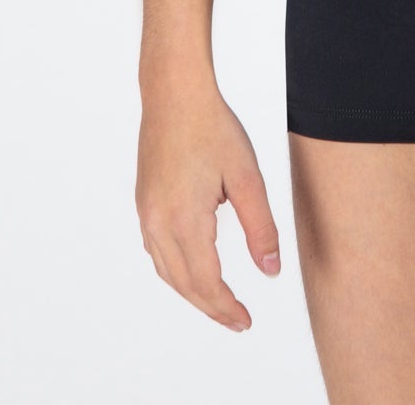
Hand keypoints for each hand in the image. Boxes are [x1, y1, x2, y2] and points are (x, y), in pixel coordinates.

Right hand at [135, 78, 282, 331]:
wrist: (174, 93)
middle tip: (237, 321)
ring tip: (218, 301)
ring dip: (192, 292)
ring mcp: (147, 213)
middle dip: (211, 307)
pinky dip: (176, 270)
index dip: (226, 307)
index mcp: (185, 221)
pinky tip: (192, 267)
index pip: (206, 283)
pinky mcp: (144, 201)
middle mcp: (158, 223)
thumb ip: (261, 228)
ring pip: (166, 270)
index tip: (246, 321)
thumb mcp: (247, 178)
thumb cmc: (213, 128)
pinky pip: (156, 250)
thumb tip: (270, 271)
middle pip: (183, 284)